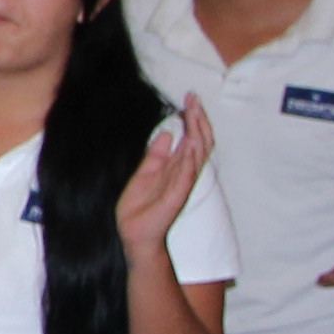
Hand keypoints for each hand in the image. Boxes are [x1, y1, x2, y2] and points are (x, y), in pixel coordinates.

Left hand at [113, 98, 214, 257]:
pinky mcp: (175, 198)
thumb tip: (167, 132)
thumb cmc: (141, 207)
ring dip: (197, 135)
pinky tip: (191, 146)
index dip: (193, 119)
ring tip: (196, 115)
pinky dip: (190, 161)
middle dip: (198, 120)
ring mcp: (181, 186)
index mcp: (176, 168)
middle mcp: (183, 174)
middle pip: (198, 143)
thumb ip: (156, 155)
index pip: (191, 139)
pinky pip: (186, 178)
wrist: (135, 234)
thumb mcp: (145, 173)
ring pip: (196, 156)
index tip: (191, 99)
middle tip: (195, 99)